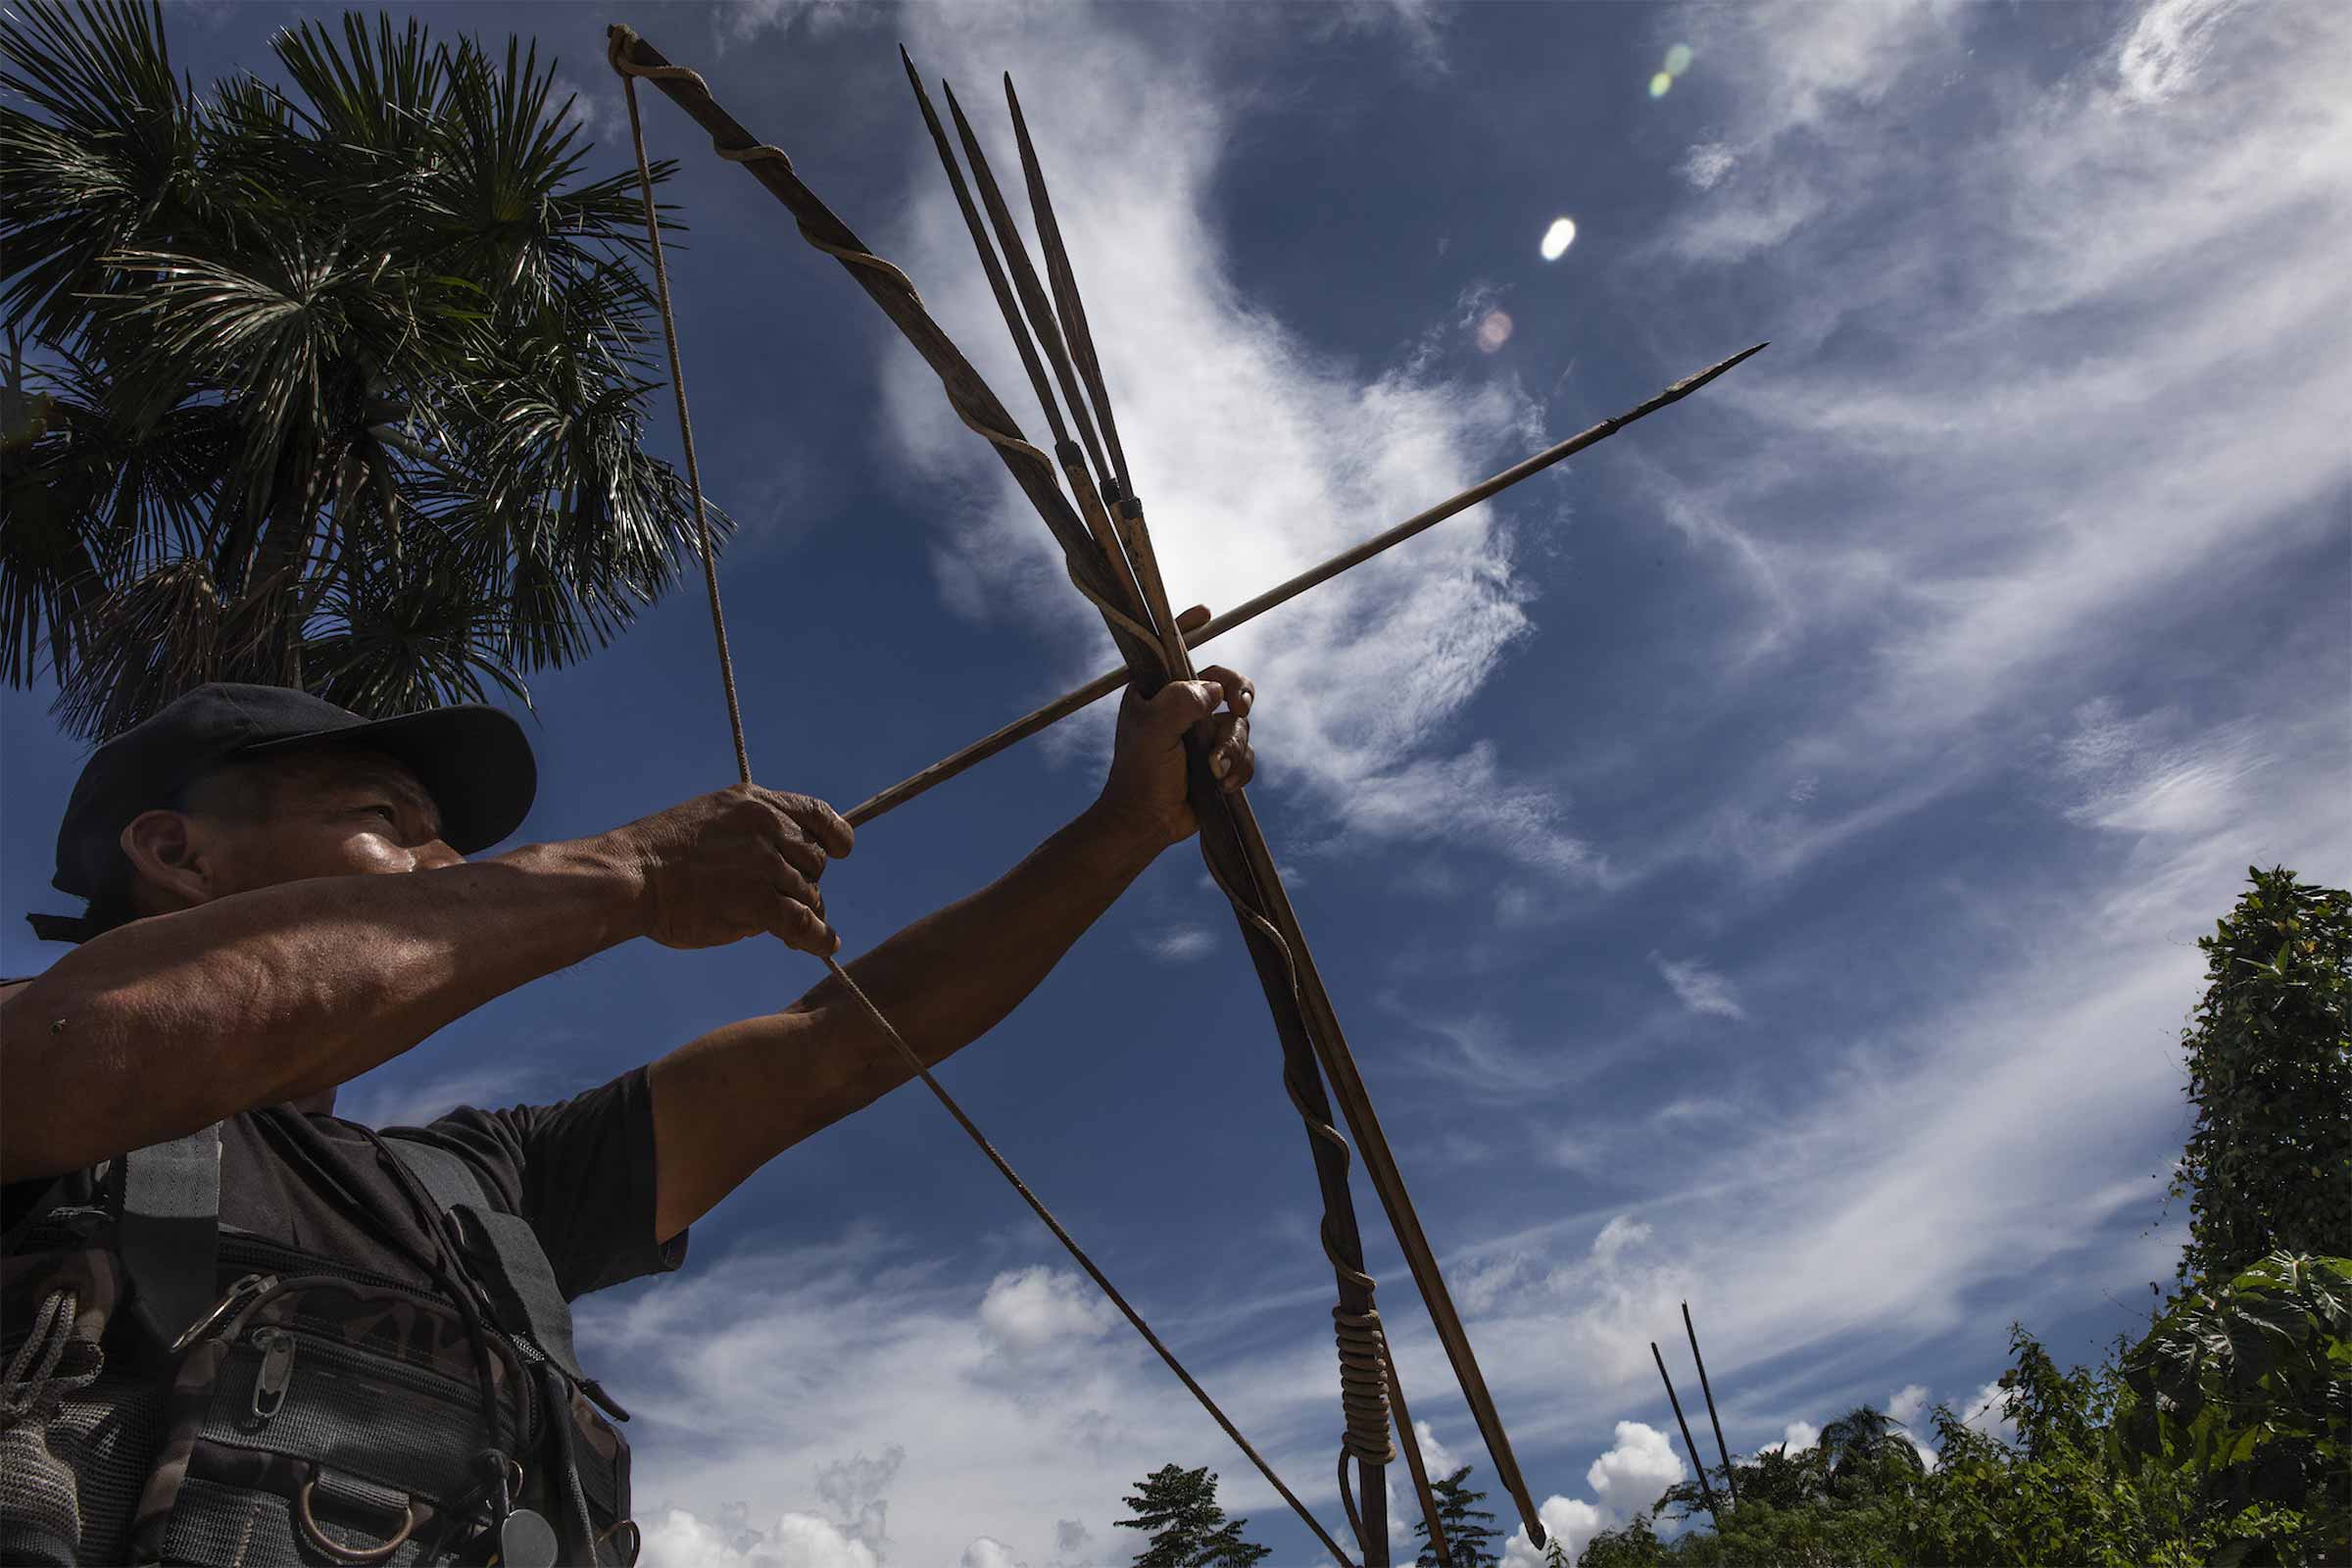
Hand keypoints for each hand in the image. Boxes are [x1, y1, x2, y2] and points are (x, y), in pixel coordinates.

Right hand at [599, 785, 853, 954]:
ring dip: (804, 913)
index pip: (817, 813)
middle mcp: (767, 828)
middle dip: (805, 883)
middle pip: (814, 862)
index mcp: (755, 804)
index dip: (835, 835)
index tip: (842, 850)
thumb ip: (750, 834)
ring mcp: (765, 864)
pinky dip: (818, 938)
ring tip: (790, 931)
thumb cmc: (660, 855)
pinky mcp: (759, 901)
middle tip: (785, 902)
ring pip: (809, 894)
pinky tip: (824, 947)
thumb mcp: (711, 819)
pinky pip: (804, 923)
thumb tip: (783, 868)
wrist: (631, 875)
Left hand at [1096, 612, 1255, 850]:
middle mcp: (1184, 706)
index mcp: (1158, 691)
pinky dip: (1239, 769)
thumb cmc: (1139, 774)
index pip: (1175, 650)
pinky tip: (1222, 785)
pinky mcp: (1220, 758)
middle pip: (1228, 682)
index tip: (1207, 613)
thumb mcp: (1152, 731)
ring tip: (1214, 772)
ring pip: (1240, 724)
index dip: (1190, 627)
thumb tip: (1216, 691)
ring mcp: (1203, 732)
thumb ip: (1181, 703)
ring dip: (1231, 748)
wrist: (1146, 822)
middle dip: (1240, 693)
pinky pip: (1247, 753)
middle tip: (1239, 707)